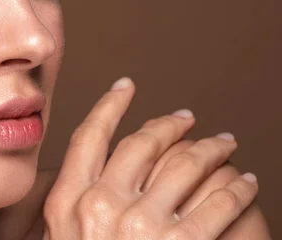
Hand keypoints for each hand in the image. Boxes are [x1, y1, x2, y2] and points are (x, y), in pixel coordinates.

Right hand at [42, 77, 258, 238]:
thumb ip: (71, 206)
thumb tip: (90, 174)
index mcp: (68, 202)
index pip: (89, 137)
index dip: (109, 106)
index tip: (126, 87)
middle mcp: (101, 205)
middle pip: (141, 143)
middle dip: (168, 125)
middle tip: (186, 119)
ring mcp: (141, 226)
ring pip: (186, 165)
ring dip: (212, 149)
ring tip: (224, 143)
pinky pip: (218, 204)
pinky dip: (237, 189)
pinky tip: (245, 183)